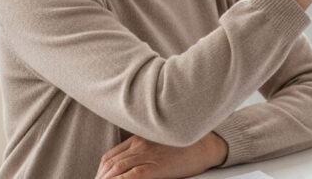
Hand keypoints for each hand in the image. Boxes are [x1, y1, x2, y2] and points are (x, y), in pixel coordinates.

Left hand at [94, 132, 226, 178]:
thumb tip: (129, 164)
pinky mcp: (157, 165)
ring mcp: (148, 153)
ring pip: (117, 170)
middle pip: (111, 164)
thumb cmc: (189, 144)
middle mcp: (141, 143)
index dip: (101, 170)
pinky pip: (131, 176)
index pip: (111, 155)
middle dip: (100, 178)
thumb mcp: (162, 140)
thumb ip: (144, 147)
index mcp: (141, 137)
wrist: (210, 144)